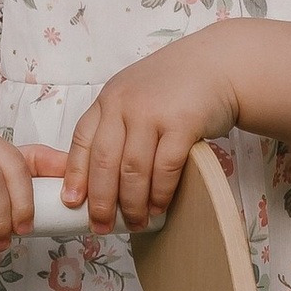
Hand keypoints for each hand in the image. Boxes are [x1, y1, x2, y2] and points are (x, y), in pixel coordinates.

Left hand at [60, 38, 240, 231]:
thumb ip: (116, 124)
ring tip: (135, 222)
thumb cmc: (175, 87)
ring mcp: (153, 112)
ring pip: (133, 170)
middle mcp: (125, 104)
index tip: (72, 202)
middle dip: (101, 201)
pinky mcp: (183, 123)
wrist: (218, 64)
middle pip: (104, 162)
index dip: (74, 175)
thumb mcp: (135, 94)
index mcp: (109, 99)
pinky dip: (160, 192)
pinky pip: (165, 167)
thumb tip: (98, 176)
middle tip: (102, 226)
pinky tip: (158, 206)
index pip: (82, 141)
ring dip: (132, 203)